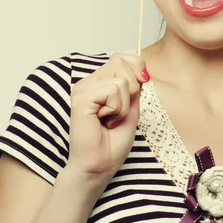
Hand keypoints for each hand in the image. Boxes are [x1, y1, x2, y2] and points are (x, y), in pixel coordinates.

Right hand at [66, 52, 149, 192]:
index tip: (141, 86)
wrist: (99, 166)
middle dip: (133, 88)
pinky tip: (104, 121)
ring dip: (125, 104)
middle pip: (122, 61)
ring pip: (121, 79)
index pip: (123, 56)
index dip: (138, 67)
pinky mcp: (81, 98)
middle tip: (120, 111)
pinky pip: (113, 90)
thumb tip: (141, 67)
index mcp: (99, 82)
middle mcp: (89, 82)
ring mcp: (83, 88)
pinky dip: (117, 109)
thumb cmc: (112, 142)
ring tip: (111, 119)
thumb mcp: (132, 108)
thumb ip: (135, 85)